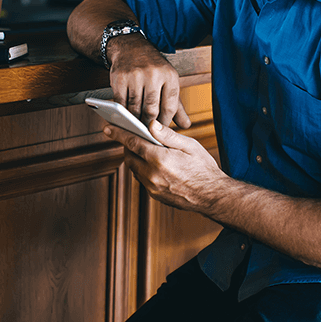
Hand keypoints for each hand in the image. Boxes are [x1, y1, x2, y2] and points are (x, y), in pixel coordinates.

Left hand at [102, 119, 224, 213]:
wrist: (212, 196)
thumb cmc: (204, 169)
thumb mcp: (190, 146)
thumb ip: (168, 135)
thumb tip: (151, 124)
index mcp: (160, 159)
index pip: (133, 143)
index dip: (119, 134)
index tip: (108, 128)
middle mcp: (152, 175)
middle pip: (130, 157)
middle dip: (128, 146)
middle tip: (133, 137)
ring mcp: (152, 187)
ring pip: (134, 169)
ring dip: (136, 159)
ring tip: (145, 150)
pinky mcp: (155, 195)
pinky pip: (142, 179)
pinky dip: (143, 170)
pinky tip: (153, 164)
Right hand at [106, 35, 190, 128]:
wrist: (131, 48)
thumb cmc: (154, 69)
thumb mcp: (169, 82)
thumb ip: (177, 106)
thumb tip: (186, 126)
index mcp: (170, 76)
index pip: (170, 106)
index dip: (166, 122)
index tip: (162, 132)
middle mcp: (154, 74)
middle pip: (152, 109)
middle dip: (149, 124)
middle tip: (147, 132)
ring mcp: (136, 76)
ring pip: (135, 107)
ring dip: (135, 120)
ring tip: (136, 126)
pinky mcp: (120, 78)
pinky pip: (121, 102)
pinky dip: (123, 112)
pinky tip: (125, 116)